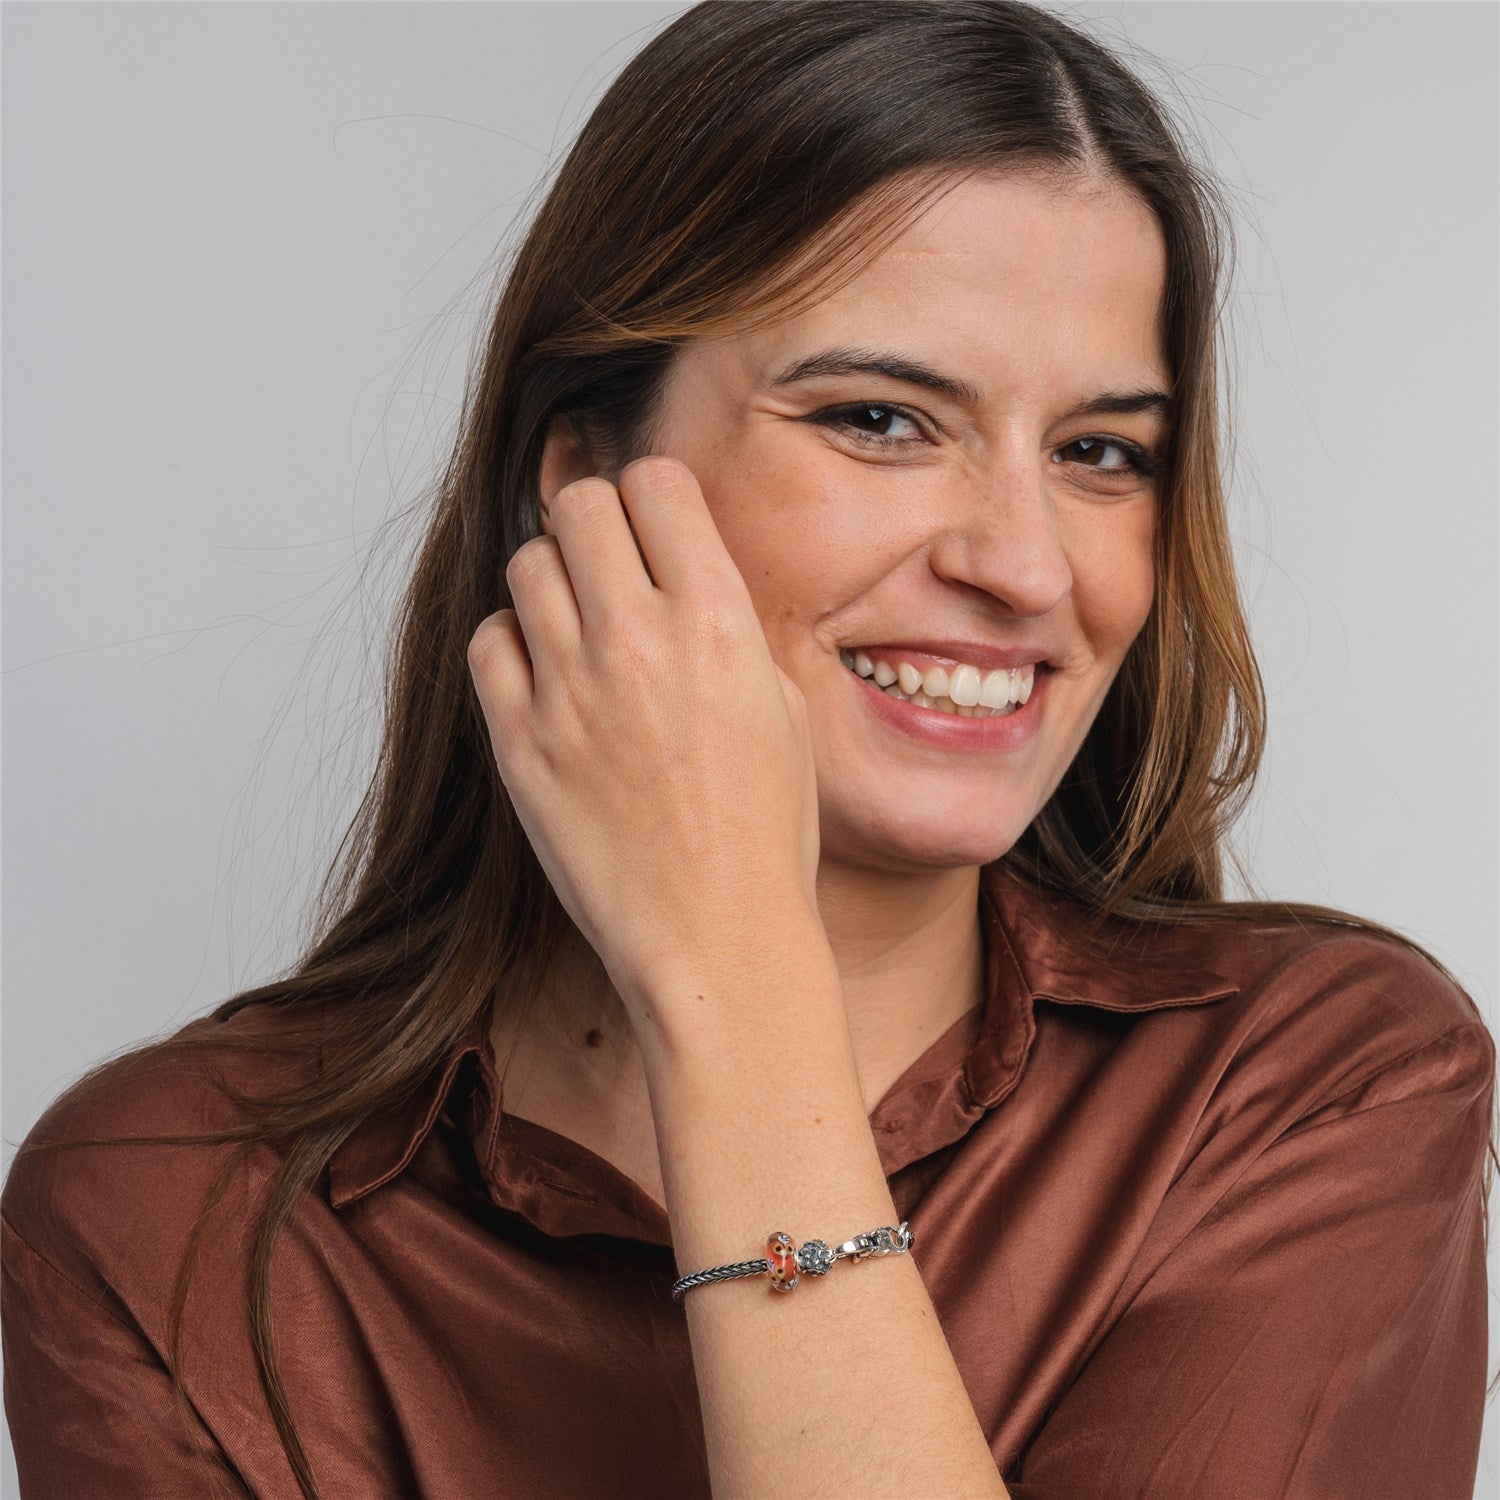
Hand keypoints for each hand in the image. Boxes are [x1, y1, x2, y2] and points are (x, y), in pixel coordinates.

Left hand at [467, 455, 823, 1032]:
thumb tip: (676, 577)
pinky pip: (488, 641)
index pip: (656, 484)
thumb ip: (725, 626)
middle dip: (595, 521)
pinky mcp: (519, 742)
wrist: (717, 937)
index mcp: (718, 625)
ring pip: (526, 564)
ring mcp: (569, 691)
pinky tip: (546, 677)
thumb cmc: (764, 835)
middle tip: (608, 562)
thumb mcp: (779, 709)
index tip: (654, 524)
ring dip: (553, 580)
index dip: (654, 495)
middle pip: (579, 505)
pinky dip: (513, 643)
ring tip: (578, 626)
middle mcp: (638, 642)